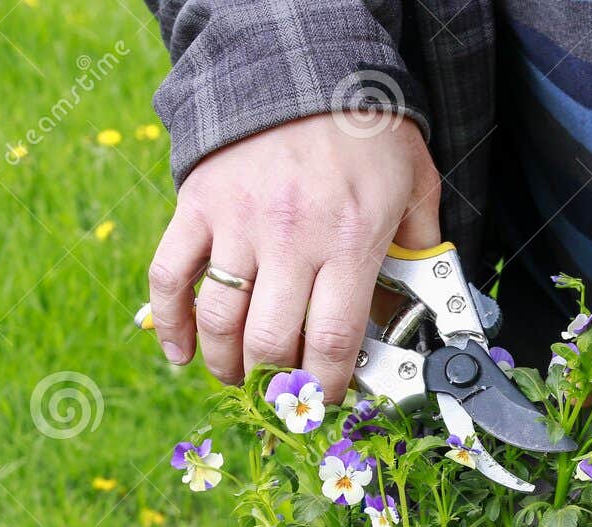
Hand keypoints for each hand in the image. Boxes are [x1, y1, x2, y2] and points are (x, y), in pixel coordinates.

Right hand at [147, 112, 441, 397]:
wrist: (305, 61)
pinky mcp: (198, 205)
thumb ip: (420, 248)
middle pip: (271, 342)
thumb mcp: (415, 186)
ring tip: (240, 377)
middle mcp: (291, 237)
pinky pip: (170, 276)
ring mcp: (238, 223)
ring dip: (227, 365)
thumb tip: (422, 304)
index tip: (327, 399)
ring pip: (220, 320)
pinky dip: (170, 324)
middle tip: (283, 392)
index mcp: (349, 239)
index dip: (327, 386)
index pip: (332, 341)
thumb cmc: (366, 128)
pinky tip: (180, 352)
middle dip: (276, 383)